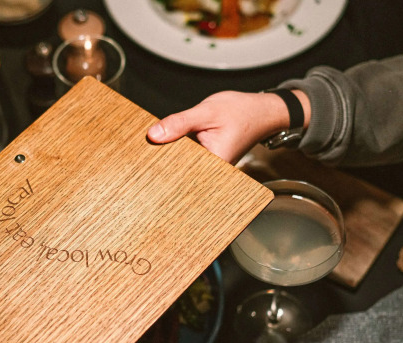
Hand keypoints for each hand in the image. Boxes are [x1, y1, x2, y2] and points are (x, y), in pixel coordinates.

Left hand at [147, 90, 304, 163]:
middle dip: (160, 159)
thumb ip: (179, 123)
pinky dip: (176, 150)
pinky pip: (186, 158)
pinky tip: (164, 145)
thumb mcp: (207, 112)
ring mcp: (210, 167)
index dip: (157, 163)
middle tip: (139, 152)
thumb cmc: (242, 111)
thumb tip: (154, 135)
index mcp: (213, 164)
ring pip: (180, 163)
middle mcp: (212, 171)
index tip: (139, 159)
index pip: (176, 170)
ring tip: (149, 148)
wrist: (263, 111)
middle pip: (176, 168)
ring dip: (168, 154)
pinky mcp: (207, 160)